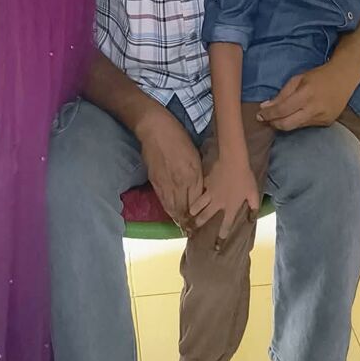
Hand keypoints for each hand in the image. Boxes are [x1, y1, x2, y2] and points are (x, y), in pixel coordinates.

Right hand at [137, 109, 203, 226]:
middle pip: (185, 209)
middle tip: (194, 232)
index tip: (205, 223)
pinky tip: (172, 215)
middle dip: (190, 222)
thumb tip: (200, 190)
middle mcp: (179, 182)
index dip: (201, 214)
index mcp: (192, 174)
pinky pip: (163, 201)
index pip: (198, 202)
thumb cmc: (178, 137)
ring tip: (184, 228)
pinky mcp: (155, 182)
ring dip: (179, 220)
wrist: (154, 128)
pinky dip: (168, 211)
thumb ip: (197, 175)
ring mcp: (165, 183)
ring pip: (173, 208)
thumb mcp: (194, 154)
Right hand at [189, 155, 259, 239]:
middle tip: (192, 229)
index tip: (217, 246)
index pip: (225, 226)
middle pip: (205, 216)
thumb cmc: (246, 178)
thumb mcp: (254, 194)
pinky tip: (192, 194)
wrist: (233, 161)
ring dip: (193, 211)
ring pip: (198, 205)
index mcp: (230, 207)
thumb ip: (254, 208)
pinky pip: (199, 190)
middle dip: (199, 224)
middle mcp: (218, 203)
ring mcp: (210, 193)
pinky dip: (196, 193)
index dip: (221, 237)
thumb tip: (252, 219)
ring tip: (189, 214)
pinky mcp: (206, 183)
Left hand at [256, 62, 355, 131]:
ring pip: (296, 127)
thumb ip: (281, 94)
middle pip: (287, 125)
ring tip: (277, 117)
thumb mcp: (298, 79)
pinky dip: (297, 121)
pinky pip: (306, 125)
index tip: (259, 115)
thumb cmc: (319, 76)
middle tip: (265, 119)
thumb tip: (265, 107)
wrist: (344, 78)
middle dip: (273, 123)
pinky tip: (296, 115)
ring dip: (284, 123)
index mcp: (306, 94)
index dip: (268, 114)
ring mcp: (322, 118)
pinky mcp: (327, 123)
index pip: (282, 110)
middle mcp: (315, 109)